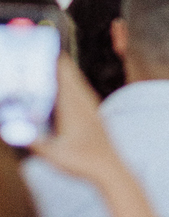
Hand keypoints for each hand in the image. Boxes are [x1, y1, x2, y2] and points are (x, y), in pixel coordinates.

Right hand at [31, 56, 123, 188]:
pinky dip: (69, 83)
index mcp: (73, 104)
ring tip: (47, 66)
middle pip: (69, 72)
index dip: (52, 58)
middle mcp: (84, 100)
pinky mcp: (93, 113)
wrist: (110, 169)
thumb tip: (10, 132)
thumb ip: (32, 142)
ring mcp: (90, 106)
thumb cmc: (83, 162)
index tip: (40, 46)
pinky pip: (80, 90)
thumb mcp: (53, 155)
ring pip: (75, 81)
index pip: (63, 72)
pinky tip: (62, 90)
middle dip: (53, 61)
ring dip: (61, 72)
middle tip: (38, 53)